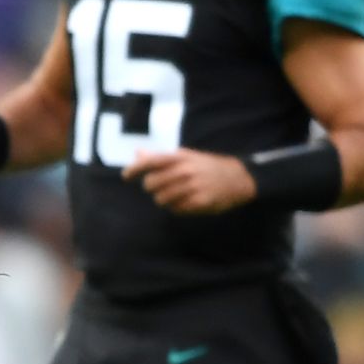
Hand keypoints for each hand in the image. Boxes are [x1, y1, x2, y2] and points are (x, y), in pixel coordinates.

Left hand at [122, 148, 256, 214]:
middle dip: (153, 187)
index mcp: (180, 157)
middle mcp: (185, 171)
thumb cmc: (206, 166)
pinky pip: (175, 209)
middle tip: (163, 186)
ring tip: (176, 194)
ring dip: (164, 199)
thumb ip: (161, 157)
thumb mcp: (186, 156)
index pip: (150, 162)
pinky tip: (186, 201)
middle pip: (151, 184)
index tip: (125, 176)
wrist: (238, 178)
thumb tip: (138, 153)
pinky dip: (176, 207)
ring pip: (161, 199)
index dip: (134, 169)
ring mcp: (192, 187)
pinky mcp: (199, 202)